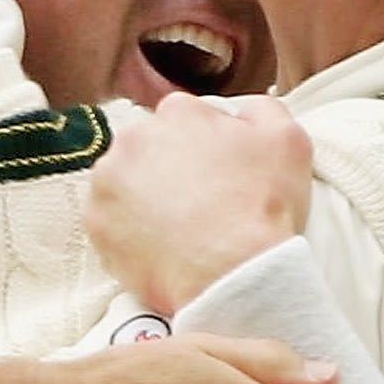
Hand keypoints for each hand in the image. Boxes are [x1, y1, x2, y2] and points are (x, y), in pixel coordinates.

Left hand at [87, 93, 313, 313]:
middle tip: (197, 204)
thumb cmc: (262, 208)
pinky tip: (159, 245)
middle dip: (169, 169)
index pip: (185, 121)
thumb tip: (242, 110)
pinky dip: (128, 231)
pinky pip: (110, 221)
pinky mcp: (96, 221)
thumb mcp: (288, 141)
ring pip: (125, 182)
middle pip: (150, 148)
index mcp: (179, 112)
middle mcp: (135, 136)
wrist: (233, 274)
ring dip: (144, 198)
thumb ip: (262, 110)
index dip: (204, 149)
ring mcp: (109, 180)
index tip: (215, 175)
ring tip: (177, 227)